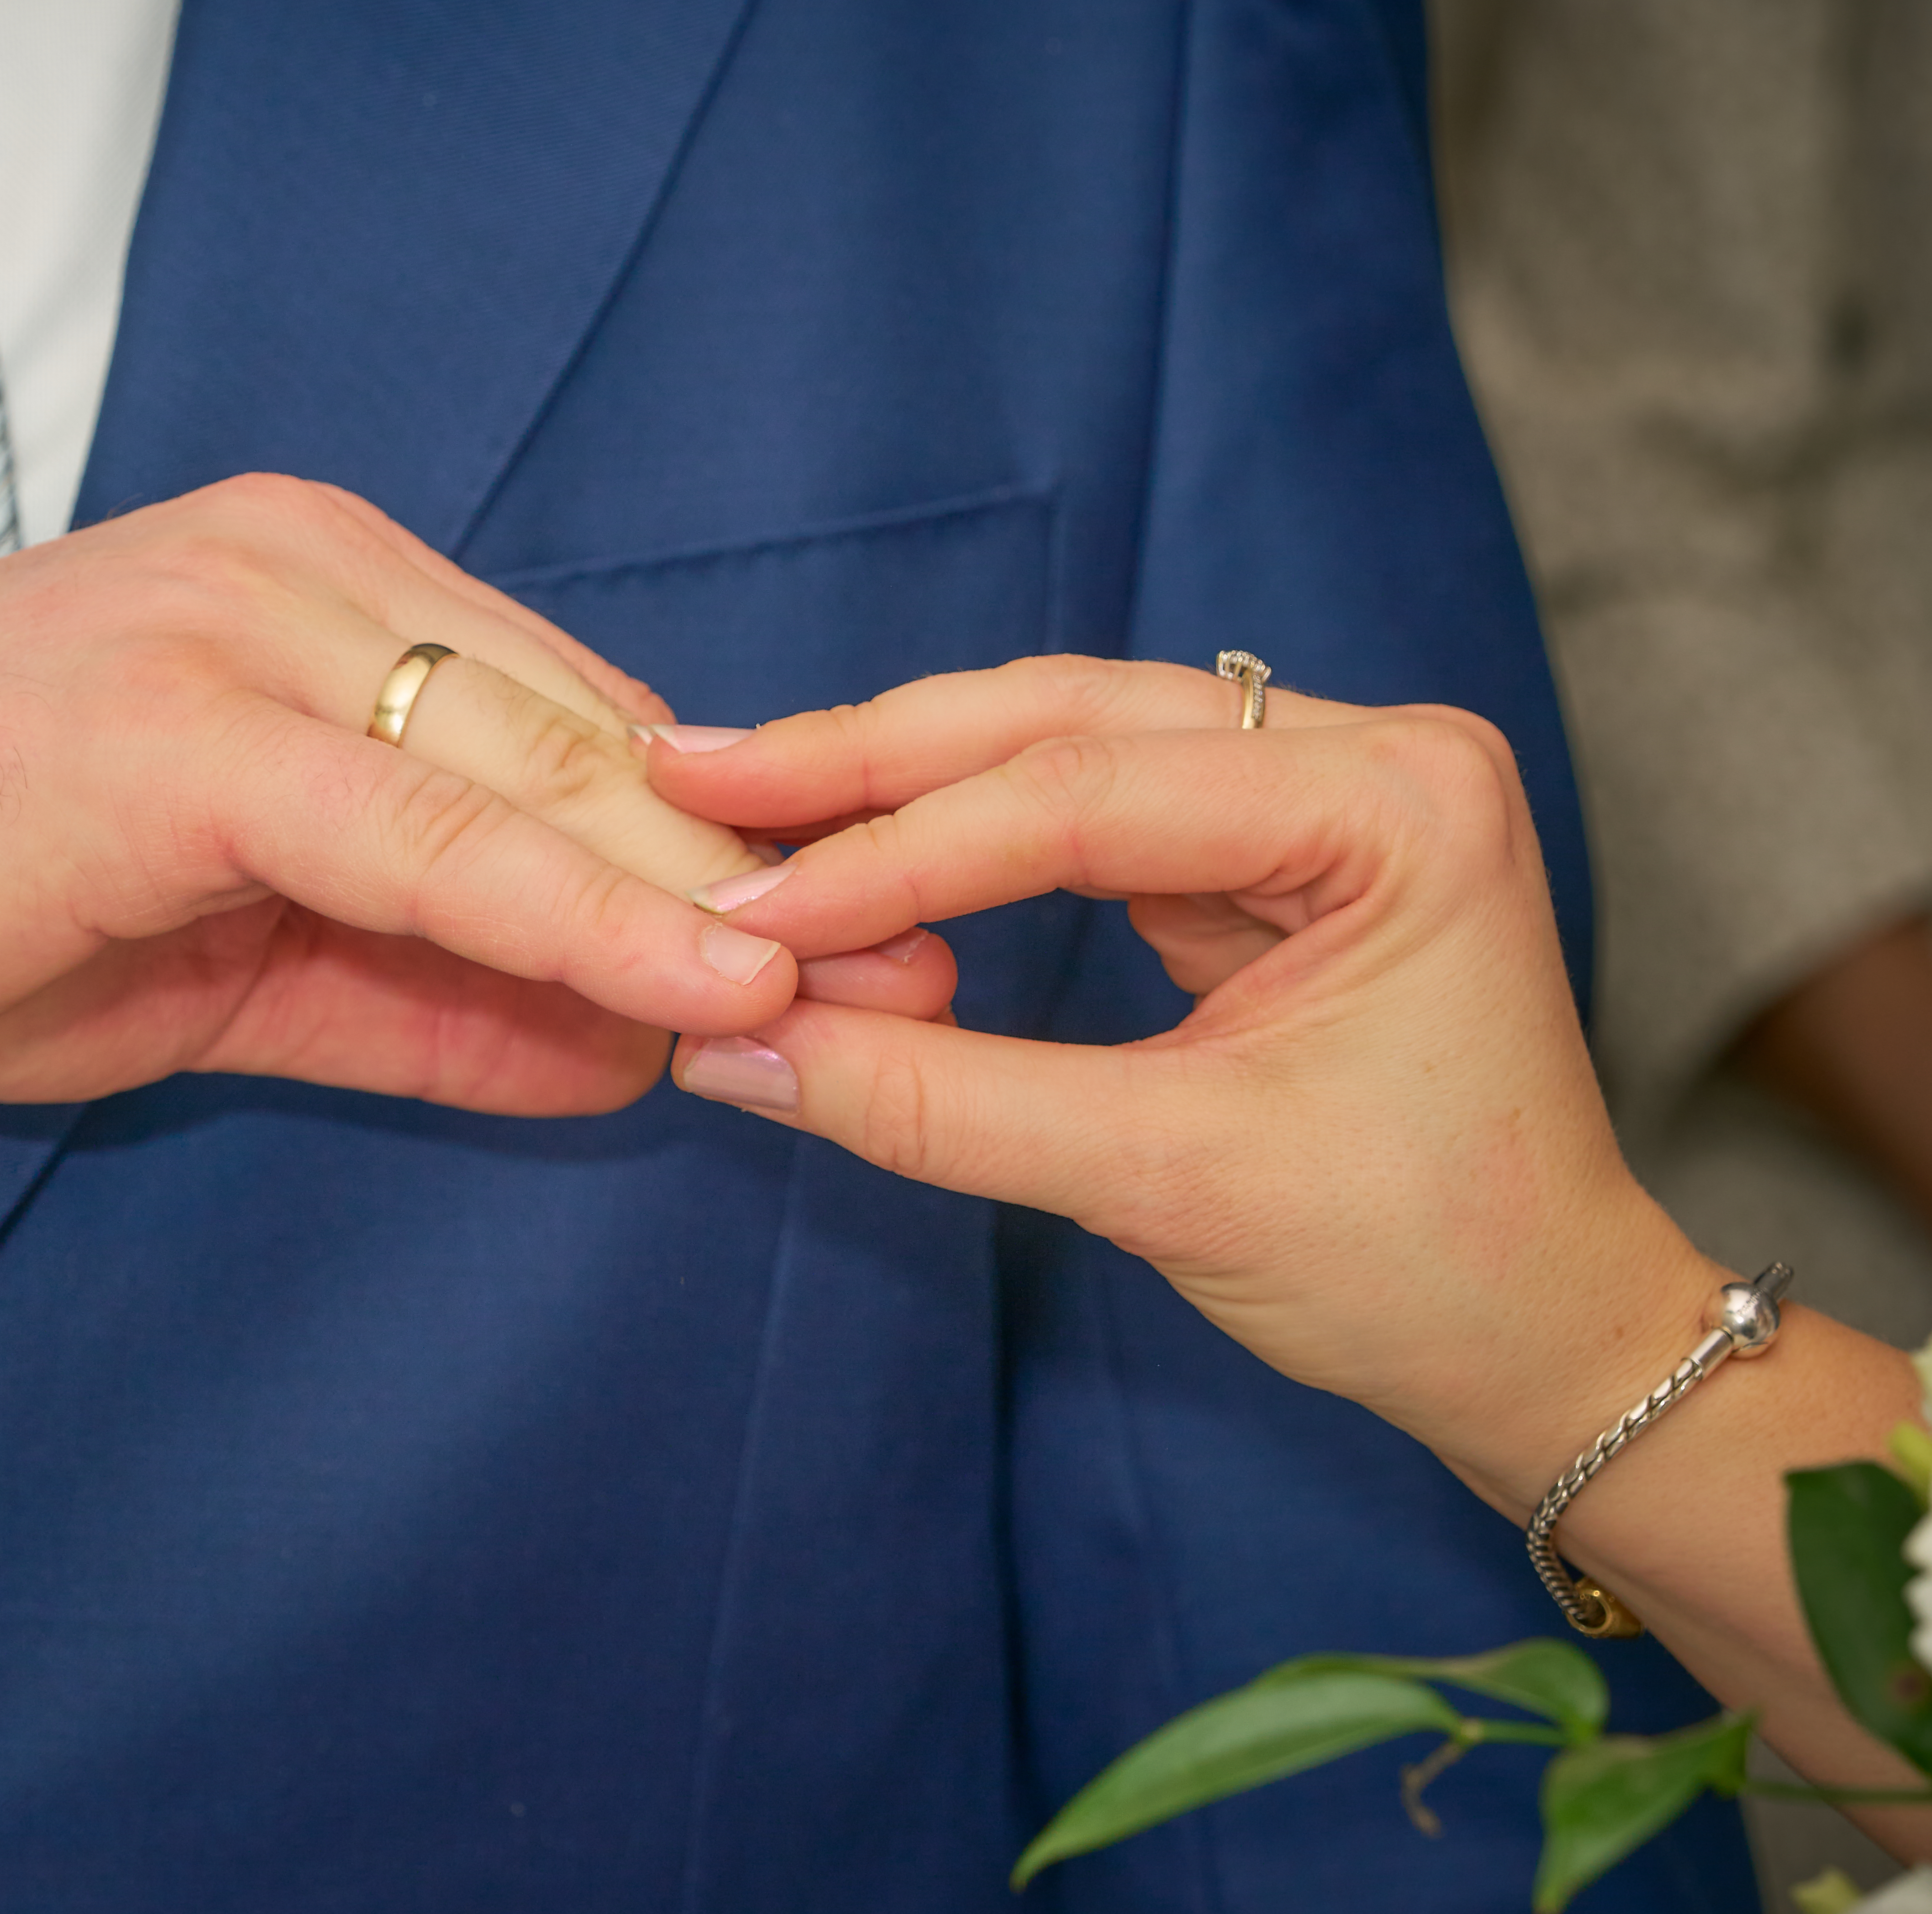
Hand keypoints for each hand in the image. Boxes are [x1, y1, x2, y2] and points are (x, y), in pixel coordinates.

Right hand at [0, 475, 947, 1176]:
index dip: (715, 848)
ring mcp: (238, 631)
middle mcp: (298, 571)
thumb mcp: (229, 962)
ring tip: (876, 1002)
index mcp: (309, 588)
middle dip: (757, 877)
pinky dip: (583, 920)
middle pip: (586, 741)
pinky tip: (713, 990)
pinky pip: (433, 838)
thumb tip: (626, 1052)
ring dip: (712, 906)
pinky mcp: (183, 726)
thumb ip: (434, 993)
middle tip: (925, 977)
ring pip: (537, 780)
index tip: (851, 948)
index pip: (566, 723)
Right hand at [645, 656, 1717, 1505]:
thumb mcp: (1163, 1178)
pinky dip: (959, 831)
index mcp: (1396, 804)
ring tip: (745, 793)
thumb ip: (935, 1100)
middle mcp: (1369, 753)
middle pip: (1068, 720)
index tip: (745, 905)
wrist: (1540, 1335)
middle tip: (701, 770)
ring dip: (901, 780)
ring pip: (1063, 741)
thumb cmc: (1416, 1265)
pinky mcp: (1267, 843)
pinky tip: (849, 838)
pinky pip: (1083, 806)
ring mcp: (1319, 786)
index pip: (1087, 796)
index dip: (896, 854)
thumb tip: (730, 1046)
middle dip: (873, 759)